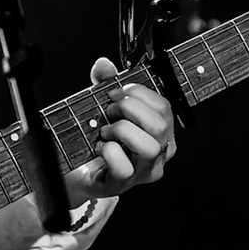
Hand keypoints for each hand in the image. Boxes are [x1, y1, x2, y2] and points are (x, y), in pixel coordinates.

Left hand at [66, 56, 178, 202]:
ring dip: (121, 130)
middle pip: (158, 125)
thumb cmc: (103, 138)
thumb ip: (106, 83)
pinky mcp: (125, 184)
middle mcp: (161, 153)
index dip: (140, 94)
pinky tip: (100, 147)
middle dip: (129, 109)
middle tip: (110, 111)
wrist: (83, 169)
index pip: (165, 107)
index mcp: (163, 132)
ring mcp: (145, 171)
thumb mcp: (106, 106)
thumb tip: (103, 65)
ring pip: (148, 147)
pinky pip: (124, 168)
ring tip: (106, 130)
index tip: (117, 92)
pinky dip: (108, 151)